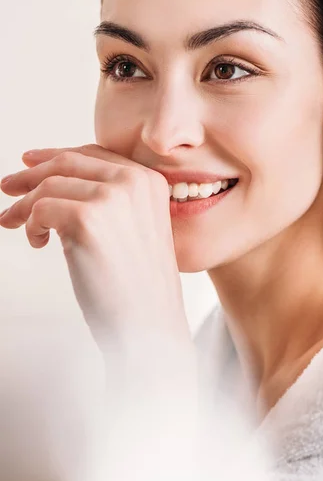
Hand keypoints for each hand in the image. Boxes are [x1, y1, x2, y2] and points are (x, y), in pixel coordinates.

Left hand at [0, 144, 190, 355]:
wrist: (149, 325)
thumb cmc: (139, 288)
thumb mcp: (137, 230)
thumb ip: (112, 201)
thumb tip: (57, 181)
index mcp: (149, 182)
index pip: (93, 155)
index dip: (57, 156)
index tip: (31, 161)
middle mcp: (134, 182)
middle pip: (67, 163)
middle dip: (30, 174)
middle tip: (7, 188)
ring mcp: (111, 198)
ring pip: (48, 185)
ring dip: (25, 206)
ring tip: (15, 225)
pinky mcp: (87, 220)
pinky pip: (40, 209)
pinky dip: (31, 225)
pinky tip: (40, 243)